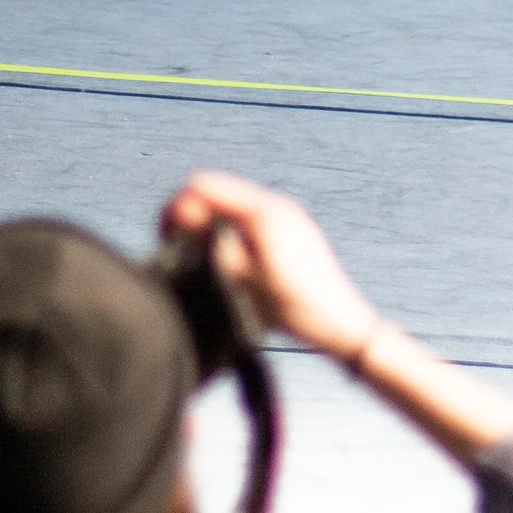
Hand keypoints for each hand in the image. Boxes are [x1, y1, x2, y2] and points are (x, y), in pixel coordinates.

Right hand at [161, 171, 380, 360]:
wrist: (345, 325)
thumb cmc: (297, 308)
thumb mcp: (244, 280)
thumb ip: (210, 242)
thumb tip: (180, 213)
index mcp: (263, 211)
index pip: (203, 186)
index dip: (178, 208)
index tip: (166, 238)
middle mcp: (275, 204)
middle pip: (217, 193)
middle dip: (194, 216)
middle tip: (182, 251)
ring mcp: (287, 215)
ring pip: (232, 206)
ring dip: (213, 225)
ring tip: (208, 261)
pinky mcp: (293, 229)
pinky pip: (250, 218)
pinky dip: (233, 231)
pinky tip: (234, 263)